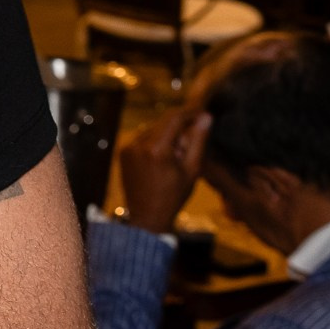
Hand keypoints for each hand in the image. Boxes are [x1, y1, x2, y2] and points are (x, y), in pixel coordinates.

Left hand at [116, 106, 209, 236]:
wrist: (147, 217)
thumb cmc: (174, 196)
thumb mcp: (192, 170)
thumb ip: (198, 141)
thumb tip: (206, 117)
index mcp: (157, 148)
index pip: (174, 117)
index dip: (189, 112)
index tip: (201, 111)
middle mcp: (138, 142)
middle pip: (162, 122)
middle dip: (179, 126)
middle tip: (191, 142)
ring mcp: (128, 146)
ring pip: (152, 129)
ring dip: (166, 134)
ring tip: (176, 155)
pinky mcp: (123, 151)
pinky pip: (142, 138)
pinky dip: (154, 141)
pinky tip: (162, 159)